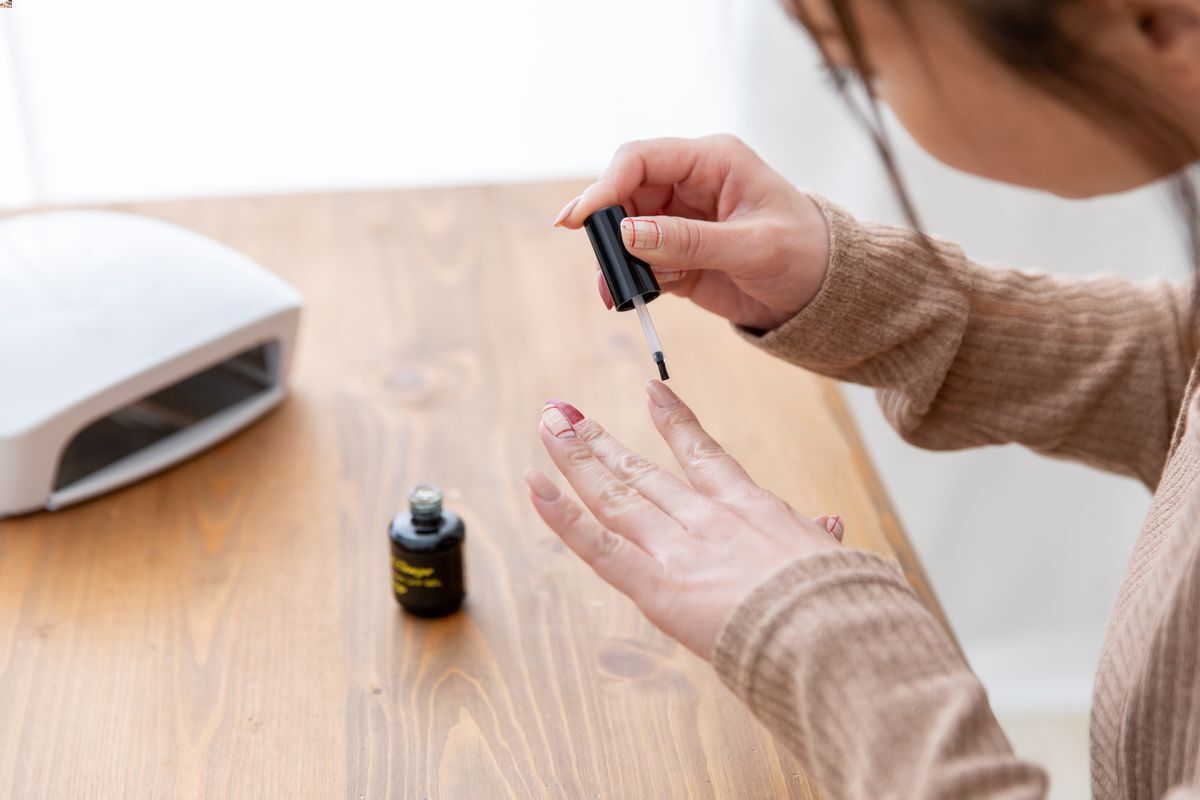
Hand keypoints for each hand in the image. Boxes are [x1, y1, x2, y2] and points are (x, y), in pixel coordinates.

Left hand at [524, 381, 843, 657]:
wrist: (833, 631)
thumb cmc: (842, 602)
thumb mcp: (834, 560)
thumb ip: (818, 538)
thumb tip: (827, 524)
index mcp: (751, 508)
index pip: (704, 456)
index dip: (674, 423)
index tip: (652, 393)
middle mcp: (707, 518)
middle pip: (642, 473)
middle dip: (599, 442)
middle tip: (566, 413)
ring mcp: (678, 547)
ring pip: (615, 495)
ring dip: (576, 459)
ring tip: (548, 426)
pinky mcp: (658, 586)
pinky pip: (599, 546)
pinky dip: (563, 517)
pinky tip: (537, 486)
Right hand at [553, 135, 830, 330]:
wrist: (825, 294)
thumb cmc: (805, 255)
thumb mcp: (752, 248)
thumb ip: (688, 241)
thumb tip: (627, 234)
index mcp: (712, 162)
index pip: (642, 159)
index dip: (605, 185)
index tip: (579, 219)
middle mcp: (691, 185)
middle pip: (625, 193)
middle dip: (606, 227)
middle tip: (600, 263)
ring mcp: (681, 220)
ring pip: (626, 230)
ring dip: (615, 259)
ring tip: (614, 292)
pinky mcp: (678, 255)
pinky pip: (639, 261)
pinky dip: (630, 279)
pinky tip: (630, 298)